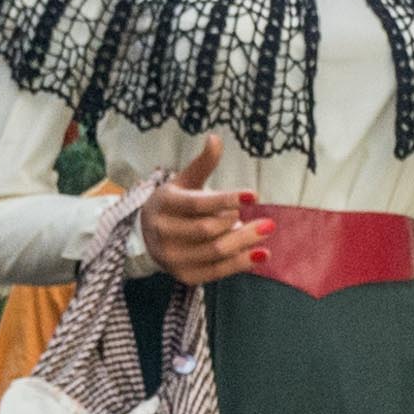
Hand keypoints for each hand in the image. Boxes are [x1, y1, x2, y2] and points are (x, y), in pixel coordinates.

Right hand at [139, 138, 266, 287]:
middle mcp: (164, 232)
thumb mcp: (184, 181)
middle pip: (208, 229)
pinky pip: (217, 271)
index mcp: (164, 204)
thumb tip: (215, 138)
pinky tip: (261, 254)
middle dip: (240, 224)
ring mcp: (172, 257)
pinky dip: (241, 263)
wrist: (147, 235)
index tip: (254, 195)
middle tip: (266, 220)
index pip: (198, 204)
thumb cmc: (174, 204)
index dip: (227, 199)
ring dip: (245, 242)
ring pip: (215, 251)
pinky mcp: (183, 276)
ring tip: (266, 231)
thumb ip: (202, 163)